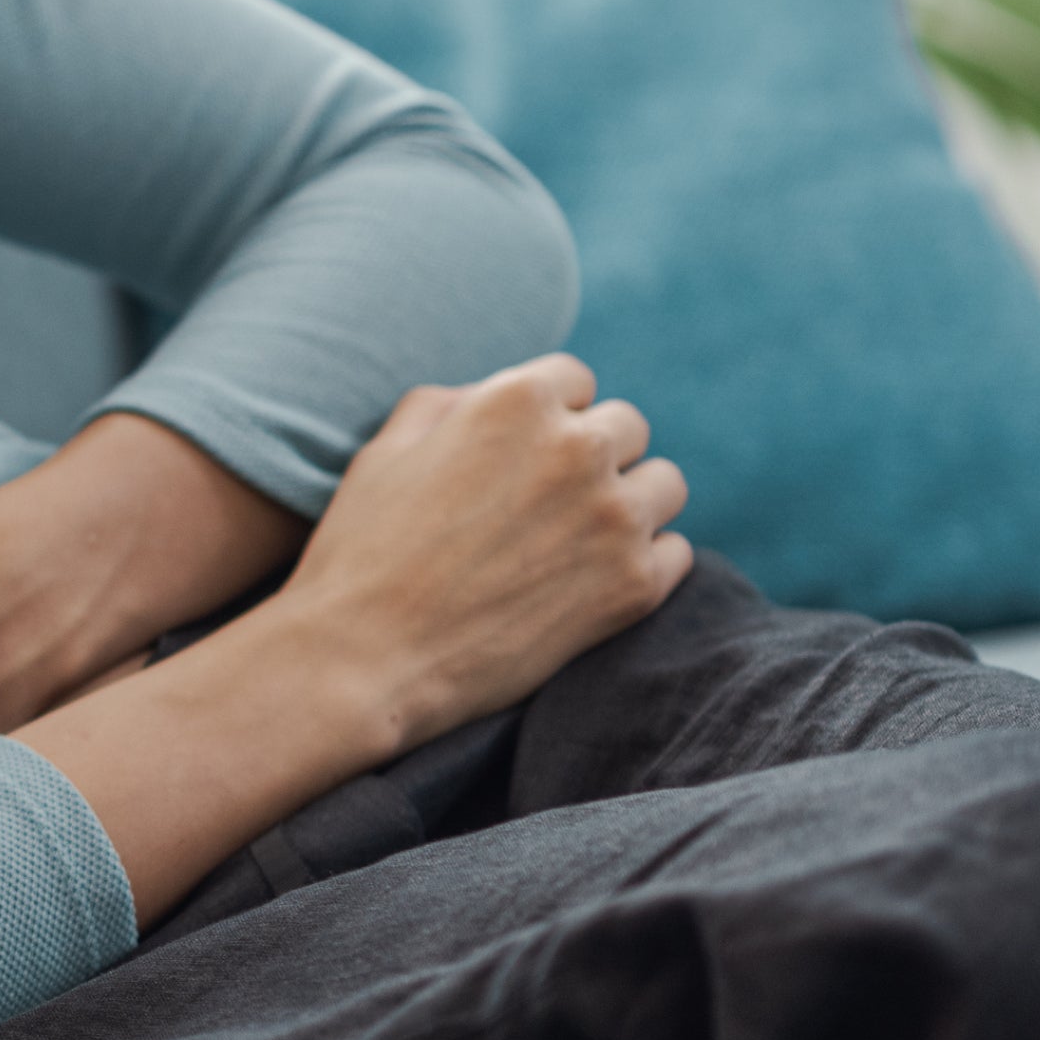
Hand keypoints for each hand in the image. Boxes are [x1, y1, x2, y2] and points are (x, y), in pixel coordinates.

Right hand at [279, 352, 690, 754]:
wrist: (362, 660)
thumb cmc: (361, 552)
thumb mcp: (384, 449)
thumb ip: (447, 404)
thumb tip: (488, 400)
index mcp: (515, 400)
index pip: (574, 379)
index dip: (548, 416)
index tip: (525, 453)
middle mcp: (577, 448)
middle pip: (627, 428)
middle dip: (593, 457)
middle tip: (547, 504)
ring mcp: (613, 518)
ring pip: (665, 486)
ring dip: (631, 504)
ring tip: (579, 540)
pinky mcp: (634, 587)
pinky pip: (677, 552)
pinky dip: (645, 562)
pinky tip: (593, 581)